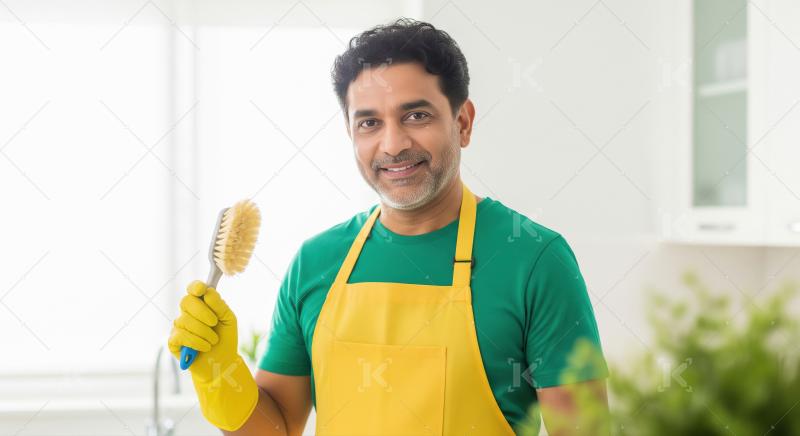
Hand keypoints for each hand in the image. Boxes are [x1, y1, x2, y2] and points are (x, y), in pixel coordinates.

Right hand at [168, 280, 257, 430]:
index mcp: (201, 304)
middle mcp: (187, 312)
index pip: (193, 288)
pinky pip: (181, 335)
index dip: (195, 287)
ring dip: (204, 332)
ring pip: (185, 320)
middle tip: (215, 323)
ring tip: (213, 341)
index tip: (202, 290)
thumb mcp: (228, 320)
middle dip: (203, 312)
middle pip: (186, 301)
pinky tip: (205, 347)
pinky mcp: (173, 341)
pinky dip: (196, 341)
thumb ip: (220, 305)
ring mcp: (179, 326)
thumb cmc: (225, 339)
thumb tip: (207, 292)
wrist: (222, 363)